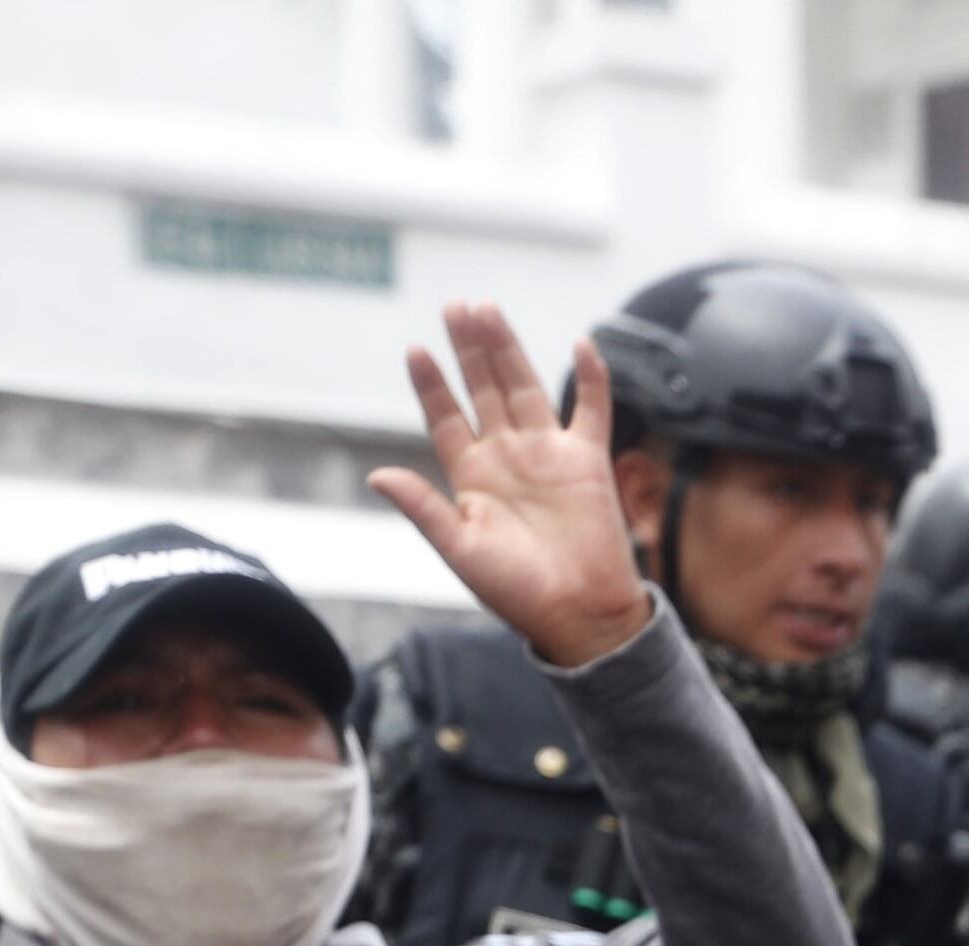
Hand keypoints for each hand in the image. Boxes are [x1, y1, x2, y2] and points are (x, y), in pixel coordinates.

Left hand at [369, 304, 654, 669]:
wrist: (578, 614)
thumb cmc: (517, 591)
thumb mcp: (459, 548)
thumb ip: (423, 507)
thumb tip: (376, 474)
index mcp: (472, 475)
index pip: (445, 416)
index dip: (431, 384)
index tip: (417, 350)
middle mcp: (507, 456)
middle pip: (484, 389)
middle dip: (468, 349)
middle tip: (455, 308)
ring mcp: (548, 453)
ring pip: (525, 386)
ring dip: (508, 349)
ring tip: (488, 312)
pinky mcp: (587, 460)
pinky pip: (592, 409)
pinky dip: (592, 379)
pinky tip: (581, 345)